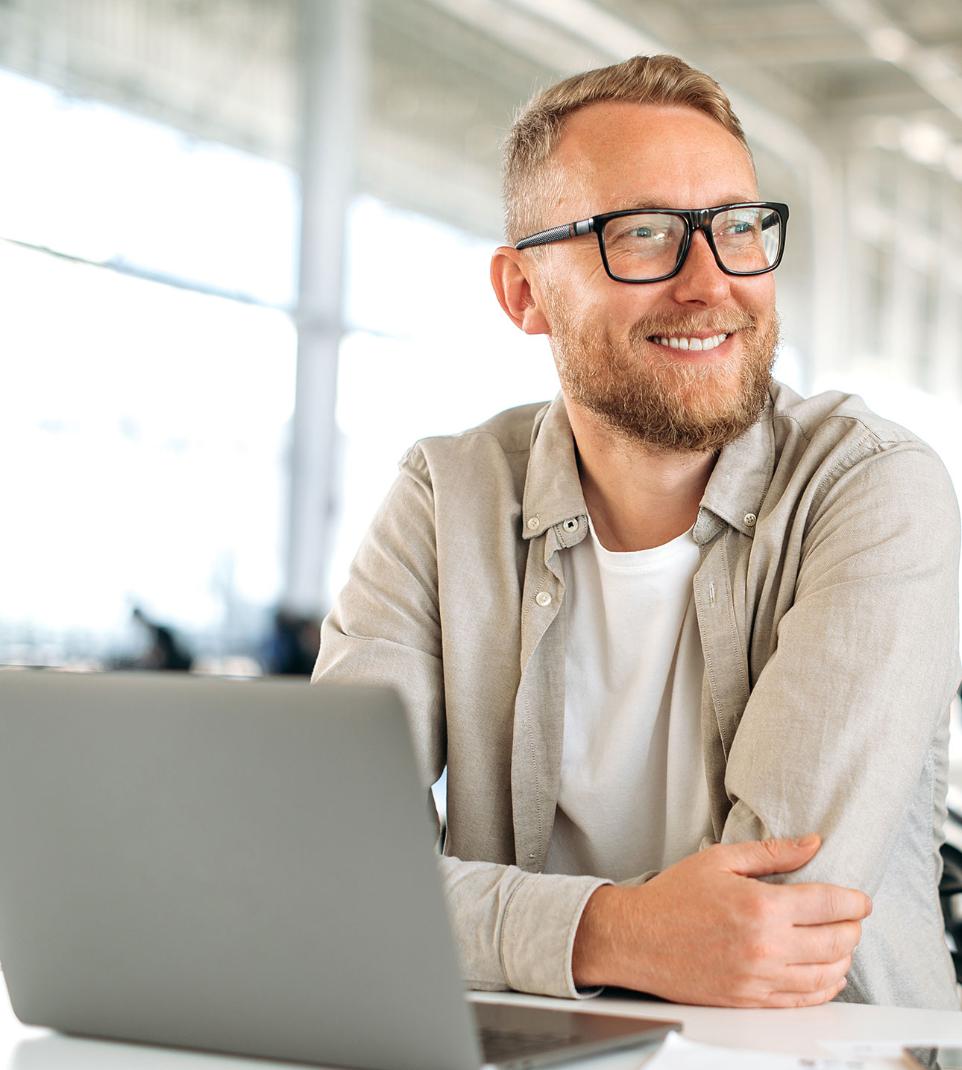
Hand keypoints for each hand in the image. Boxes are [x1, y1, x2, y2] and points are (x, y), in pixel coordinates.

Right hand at [571, 834, 871, 1007]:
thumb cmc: (673, 897)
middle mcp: (766, 947)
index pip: (829, 905)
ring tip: (841, 942)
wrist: (638, 939)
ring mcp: (761, 978)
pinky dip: (826, 987)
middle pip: (837, 942)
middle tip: (851, 917)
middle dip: (853, 927)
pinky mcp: (752, 999)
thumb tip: (812, 843)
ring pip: (828, 975)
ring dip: (844, 958)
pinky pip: (805, 1000)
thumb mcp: (720, 860)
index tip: (861, 899)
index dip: (854, 901)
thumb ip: (772, 852)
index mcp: (761, 907)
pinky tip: (827, 974)